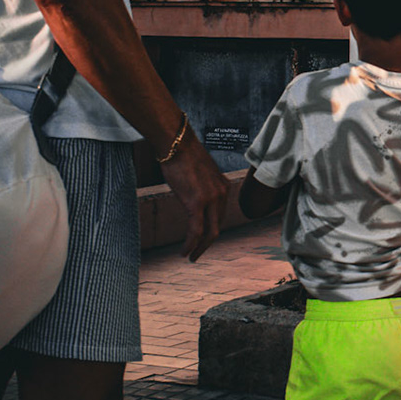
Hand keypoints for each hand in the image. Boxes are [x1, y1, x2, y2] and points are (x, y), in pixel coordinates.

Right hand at [161, 137, 227, 260]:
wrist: (176, 143)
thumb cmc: (182, 153)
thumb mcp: (198, 173)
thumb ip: (201, 186)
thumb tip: (193, 194)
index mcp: (224, 186)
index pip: (221, 214)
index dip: (212, 228)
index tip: (203, 237)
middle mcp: (222, 194)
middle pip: (218, 225)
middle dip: (208, 242)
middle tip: (198, 253)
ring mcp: (211, 199)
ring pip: (210, 232)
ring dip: (200, 248)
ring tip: (191, 257)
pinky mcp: (197, 202)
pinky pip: (196, 230)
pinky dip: (191, 245)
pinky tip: (184, 253)